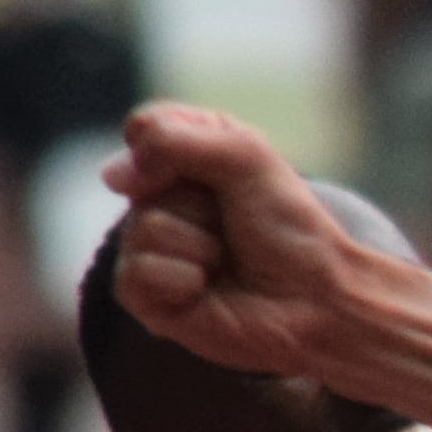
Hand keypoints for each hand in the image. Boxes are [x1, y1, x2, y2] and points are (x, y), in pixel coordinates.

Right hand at [107, 103, 386, 383]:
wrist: (319, 301)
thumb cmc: (291, 231)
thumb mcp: (246, 157)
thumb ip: (178, 140)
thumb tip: (112, 176)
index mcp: (185, 160)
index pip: (146, 129)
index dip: (176, 147)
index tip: (225, 172)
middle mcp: (161, 200)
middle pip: (140, 181)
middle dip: (199, 205)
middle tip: (234, 227)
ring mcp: (148, 247)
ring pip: (141, 228)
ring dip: (199, 245)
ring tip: (226, 261)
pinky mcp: (144, 295)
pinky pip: (137, 273)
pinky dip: (185, 279)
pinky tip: (208, 289)